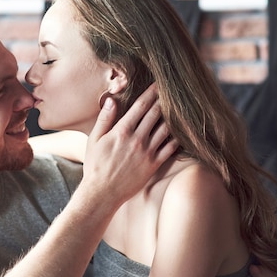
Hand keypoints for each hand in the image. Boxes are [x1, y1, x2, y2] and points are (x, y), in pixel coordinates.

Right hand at [82, 85, 177, 206]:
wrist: (102, 193)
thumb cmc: (95, 165)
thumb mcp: (94, 139)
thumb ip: (104, 119)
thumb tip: (112, 99)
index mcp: (122, 131)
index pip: (140, 106)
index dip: (151, 93)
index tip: (158, 84)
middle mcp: (137, 139)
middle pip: (156, 114)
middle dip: (164, 100)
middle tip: (172, 90)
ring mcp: (147, 152)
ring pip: (166, 129)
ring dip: (173, 116)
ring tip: (179, 107)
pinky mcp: (154, 164)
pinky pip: (171, 148)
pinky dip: (177, 138)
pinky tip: (181, 131)